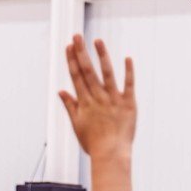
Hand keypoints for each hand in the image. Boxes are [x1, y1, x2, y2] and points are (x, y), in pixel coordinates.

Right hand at [58, 37, 136, 160]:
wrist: (111, 154)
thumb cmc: (93, 142)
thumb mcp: (77, 124)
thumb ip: (70, 105)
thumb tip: (61, 90)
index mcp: (85, 102)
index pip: (76, 76)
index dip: (71, 60)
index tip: (68, 46)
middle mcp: (98, 98)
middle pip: (88, 71)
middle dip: (81, 52)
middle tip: (77, 36)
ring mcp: (113, 99)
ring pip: (107, 73)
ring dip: (102, 56)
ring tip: (97, 41)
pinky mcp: (128, 103)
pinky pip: (129, 85)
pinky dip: (129, 71)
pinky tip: (127, 58)